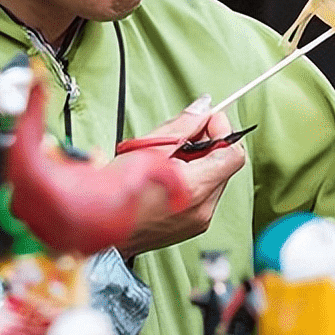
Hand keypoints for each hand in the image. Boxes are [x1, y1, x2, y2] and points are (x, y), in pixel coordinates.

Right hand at [117, 96, 245, 259]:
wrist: (100, 227)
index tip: (206, 121)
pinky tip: (170, 175)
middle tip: (183, 135)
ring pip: (214, 179)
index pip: (234, 153)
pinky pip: (204, 195)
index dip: (222, 131)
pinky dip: (193, 180)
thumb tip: (204, 108)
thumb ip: (183, 126)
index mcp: (195, 187)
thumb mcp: (149, 148)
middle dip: (208, 144)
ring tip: (171, 157)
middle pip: (224, 165)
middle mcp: (203, 207)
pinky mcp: (192, 226)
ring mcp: (199, 220)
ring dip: (200, 162)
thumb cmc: (117, 191)